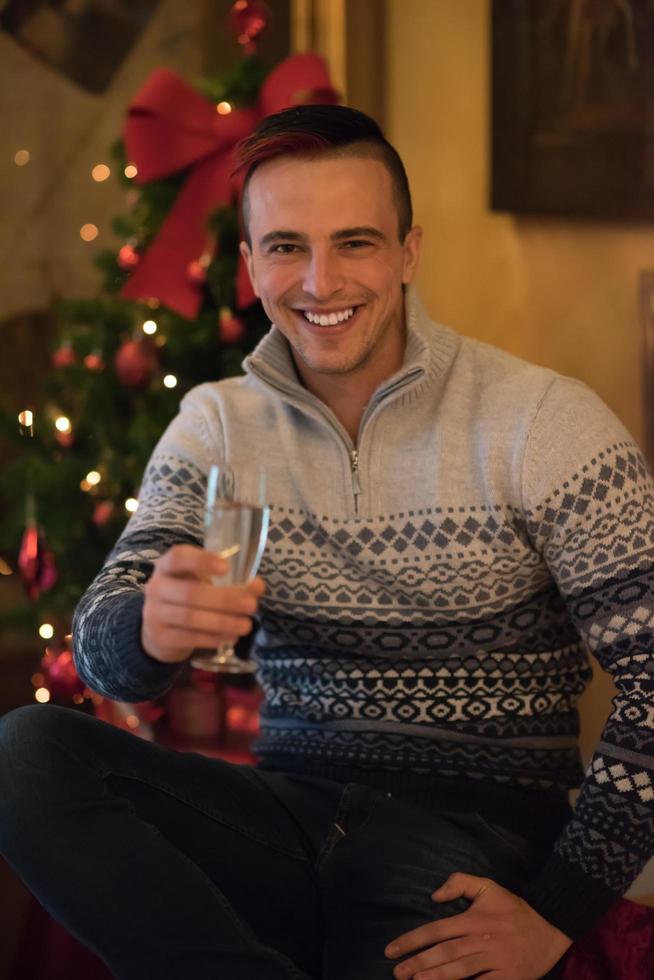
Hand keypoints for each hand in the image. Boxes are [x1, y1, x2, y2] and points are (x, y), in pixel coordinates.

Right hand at [141, 544, 264, 663]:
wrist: (160, 628)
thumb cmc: (188, 597)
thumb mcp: (205, 582)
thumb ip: (232, 581)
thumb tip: (257, 586)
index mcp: (168, 566)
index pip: (179, 557)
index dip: (202, 561)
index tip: (226, 568)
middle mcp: (157, 587)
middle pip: (190, 592)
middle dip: (224, 600)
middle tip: (251, 606)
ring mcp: (155, 613)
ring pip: (190, 618)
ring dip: (223, 622)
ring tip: (245, 625)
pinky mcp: (160, 637)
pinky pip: (189, 637)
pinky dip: (213, 637)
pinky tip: (231, 636)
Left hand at [384, 872, 571, 978]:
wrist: (550, 926)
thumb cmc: (514, 908)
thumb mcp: (488, 886)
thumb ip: (459, 883)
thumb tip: (433, 895)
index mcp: (473, 919)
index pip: (436, 929)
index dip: (412, 940)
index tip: (391, 950)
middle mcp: (481, 940)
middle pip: (444, 953)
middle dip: (418, 963)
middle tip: (397, 972)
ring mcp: (495, 961)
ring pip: (460, 971)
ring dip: (436, 977)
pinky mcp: (509, 977)